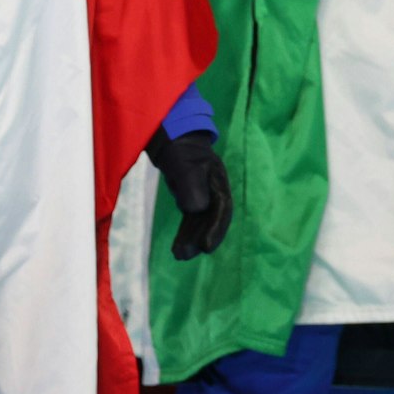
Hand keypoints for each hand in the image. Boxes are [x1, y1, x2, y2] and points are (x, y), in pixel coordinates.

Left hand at [148, 129, 231, 259]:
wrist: (172, 138)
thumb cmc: (180, 148)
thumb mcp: (185, 164)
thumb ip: (191, 184)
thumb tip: (196, 209)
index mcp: (218, 181)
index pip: (222, 209)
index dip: (215, 229)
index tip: (205, 246)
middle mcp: (215, 191)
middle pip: (211, 219)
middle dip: (200, 238)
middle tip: (184, 255)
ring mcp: (204, 196)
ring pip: (200, 222)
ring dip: (191, 239)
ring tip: (179, 255)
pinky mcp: (193, 199)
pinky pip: (191, 220)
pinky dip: (186, 233)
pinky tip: (178, 246)